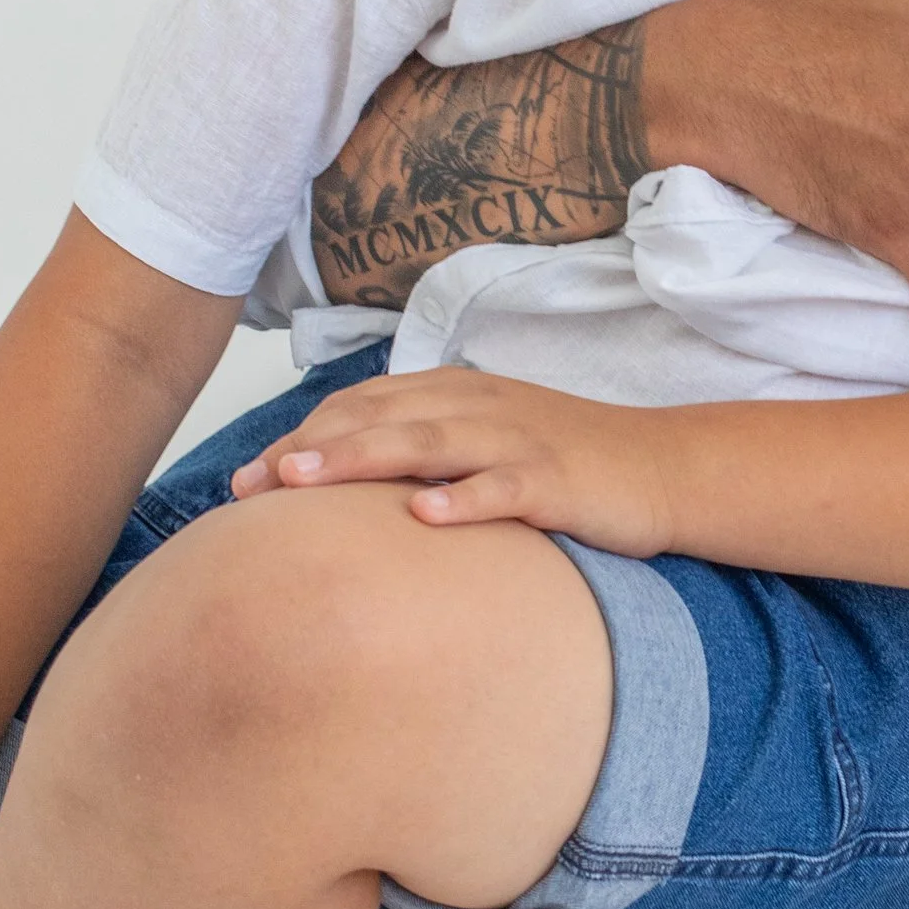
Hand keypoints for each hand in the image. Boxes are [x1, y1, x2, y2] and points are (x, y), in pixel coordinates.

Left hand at [234, 371, 684, 553]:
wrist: (663, 467)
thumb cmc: (565, 461)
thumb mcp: (485, 440)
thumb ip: (421, 449)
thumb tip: (339, 486)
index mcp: (456, 393)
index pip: (362, 406)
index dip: (302, 437)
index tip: (246, 480)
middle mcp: (480, 405)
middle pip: (382, 417)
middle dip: (311, 447)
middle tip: (250, 483)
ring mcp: (519, 439)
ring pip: (430, 441)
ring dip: (362, 457)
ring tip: (305, 481)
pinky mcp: (558, 479)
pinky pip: (506, 486)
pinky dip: (465, 497)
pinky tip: (425, 515)